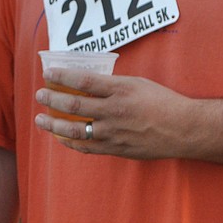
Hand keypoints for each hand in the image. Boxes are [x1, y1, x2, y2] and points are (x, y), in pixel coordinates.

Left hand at [34, 69, 191, 159]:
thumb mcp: (138, 84)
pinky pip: (86, 147)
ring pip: (75, 130)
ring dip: (54, 125)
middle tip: (40, 95)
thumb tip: (86, 84)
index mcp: (120, 90)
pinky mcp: (116, 149)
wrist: (182, 129)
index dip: (62, 77)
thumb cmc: (162, 102)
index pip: (83, 80)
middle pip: (74, 105)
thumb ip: (112, 85)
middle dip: (52, 99)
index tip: (48, 74)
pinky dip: (70, 142)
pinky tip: (60, 137)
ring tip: (40, 119)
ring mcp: (114, 133)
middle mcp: (114, 111)